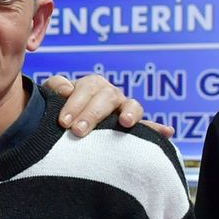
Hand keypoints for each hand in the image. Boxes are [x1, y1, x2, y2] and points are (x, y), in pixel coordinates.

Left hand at [43, 74, 175, 138]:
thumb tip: (66, 89)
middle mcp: (110, 95)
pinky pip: (149, 127)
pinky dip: (157, 129)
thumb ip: (55, 88)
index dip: (75, 103)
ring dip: (131, 112)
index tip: (63, 121)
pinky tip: (167, 132)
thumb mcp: (52, 98)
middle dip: (92, 114)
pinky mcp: (134, 128)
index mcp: (91, 86)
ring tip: (125, 122)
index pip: (87, 88)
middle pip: (107, 97)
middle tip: (77, 131)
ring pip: (132, 106)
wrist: (64, 128)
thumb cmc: (58, 111)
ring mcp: (124, 110)